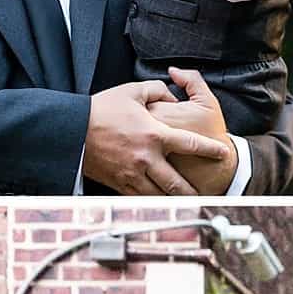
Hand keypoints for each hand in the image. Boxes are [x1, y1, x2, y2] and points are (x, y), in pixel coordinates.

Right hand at [83, 82, 233, 194]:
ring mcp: (133, 174)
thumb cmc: (101, 109)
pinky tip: (163, 201)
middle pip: (178, 183)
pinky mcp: (120, 184)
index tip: (223, 153)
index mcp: (154, 135)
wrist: (69, 130)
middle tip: (208, 193)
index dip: (210, 149)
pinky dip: (155, 201)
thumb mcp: (131, 91)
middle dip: (195, 191)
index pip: (191, 144)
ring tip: (189, 203)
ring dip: (177, 201)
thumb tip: (173, 96)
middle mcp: (147, 158)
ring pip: (162, 196)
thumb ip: (157, 90)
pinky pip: (143, 198)